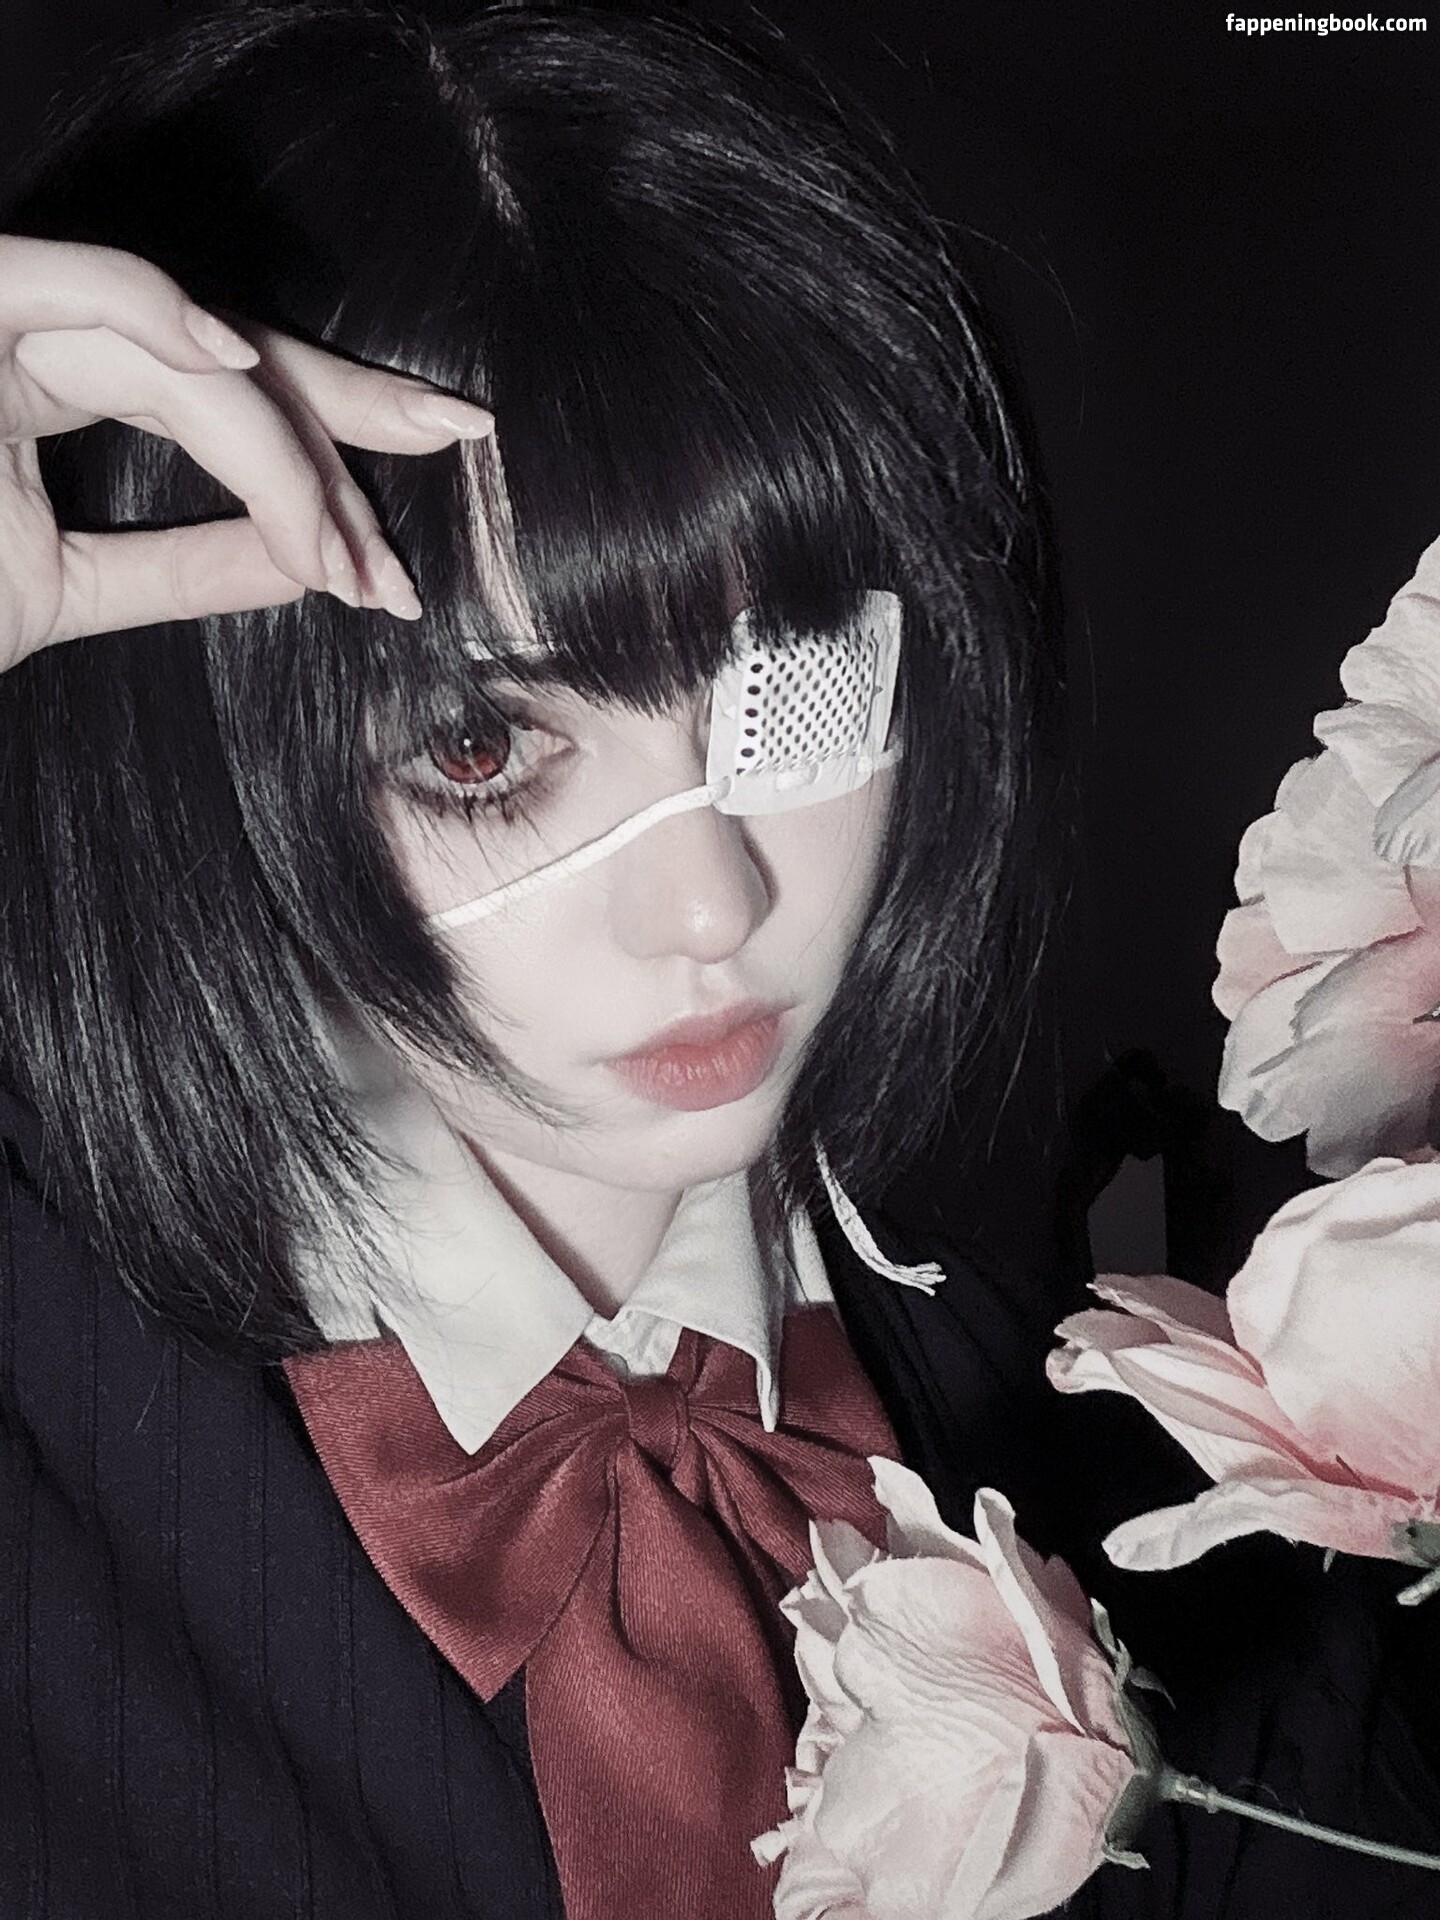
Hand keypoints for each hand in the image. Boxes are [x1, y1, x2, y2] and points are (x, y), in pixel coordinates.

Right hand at [0, 234, 494, 669]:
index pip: (219, 406)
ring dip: (281, 448)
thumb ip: (180, 567)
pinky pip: (70, 287)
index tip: (389, 569)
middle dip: (349, 411)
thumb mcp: (64, 589)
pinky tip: (235, 360)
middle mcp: (38, 342)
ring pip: (184, 355)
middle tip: (459, 432)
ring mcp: (4, 319)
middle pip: (227, 361)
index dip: (317, 474)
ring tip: (349, 544)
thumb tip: (306, 563)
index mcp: (55, 391)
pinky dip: (151, 309)